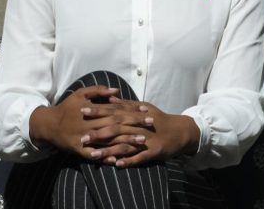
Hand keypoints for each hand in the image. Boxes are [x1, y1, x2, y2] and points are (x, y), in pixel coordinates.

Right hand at [29, 86, 147, 158]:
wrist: (48, 124)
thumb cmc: (66, 107)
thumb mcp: (80, 94)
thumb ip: (98, 91)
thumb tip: (116, 90)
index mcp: (92, 111)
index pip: (116, 110)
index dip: (132, 110)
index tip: (146, 110)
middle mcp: (90, 124)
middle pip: (117, 124)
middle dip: (135, 124)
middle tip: (151, 124)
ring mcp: (85, 138)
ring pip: (109, 140)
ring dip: (126, 141)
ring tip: (142, 142)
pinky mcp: (79, 150)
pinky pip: (93, 155)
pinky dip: (105, 157)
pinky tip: (118, 161)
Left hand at [81, 97, 199, 167]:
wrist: (180, 131)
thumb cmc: (159, 118)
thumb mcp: (144, 107)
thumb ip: (126, 104)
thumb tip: (110, 97)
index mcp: (135, 113)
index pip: (113, 110)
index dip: (98, 111)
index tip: (82, 111)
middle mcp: (139, 125)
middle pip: (116, 128)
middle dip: (98, 133)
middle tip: (82, 138)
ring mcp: (146, 139)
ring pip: (125, 145)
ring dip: (109, 151)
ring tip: (93, 156)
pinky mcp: (154, 151)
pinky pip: (140, 157)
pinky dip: (129, 161)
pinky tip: (117, 165)